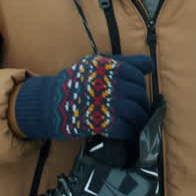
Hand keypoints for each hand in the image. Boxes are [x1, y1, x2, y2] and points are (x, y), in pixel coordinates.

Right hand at [14, 54, 154, 140]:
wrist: (46, 104)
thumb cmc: (71, 84)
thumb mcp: (92, 65)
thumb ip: (118, 63)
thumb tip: (148, 66)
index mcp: (108, 66)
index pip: (137, 74)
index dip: (141, 84)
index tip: (140, 90)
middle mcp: (109, 82)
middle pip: (139, 93)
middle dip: (142, 103)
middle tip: (139, 110)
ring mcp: (106, 102)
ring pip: (136, 111)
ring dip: (140, 120)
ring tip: (138, 124)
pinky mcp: (100, 121)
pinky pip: (124, 127)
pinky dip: (129, 131)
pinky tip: (127, 133)